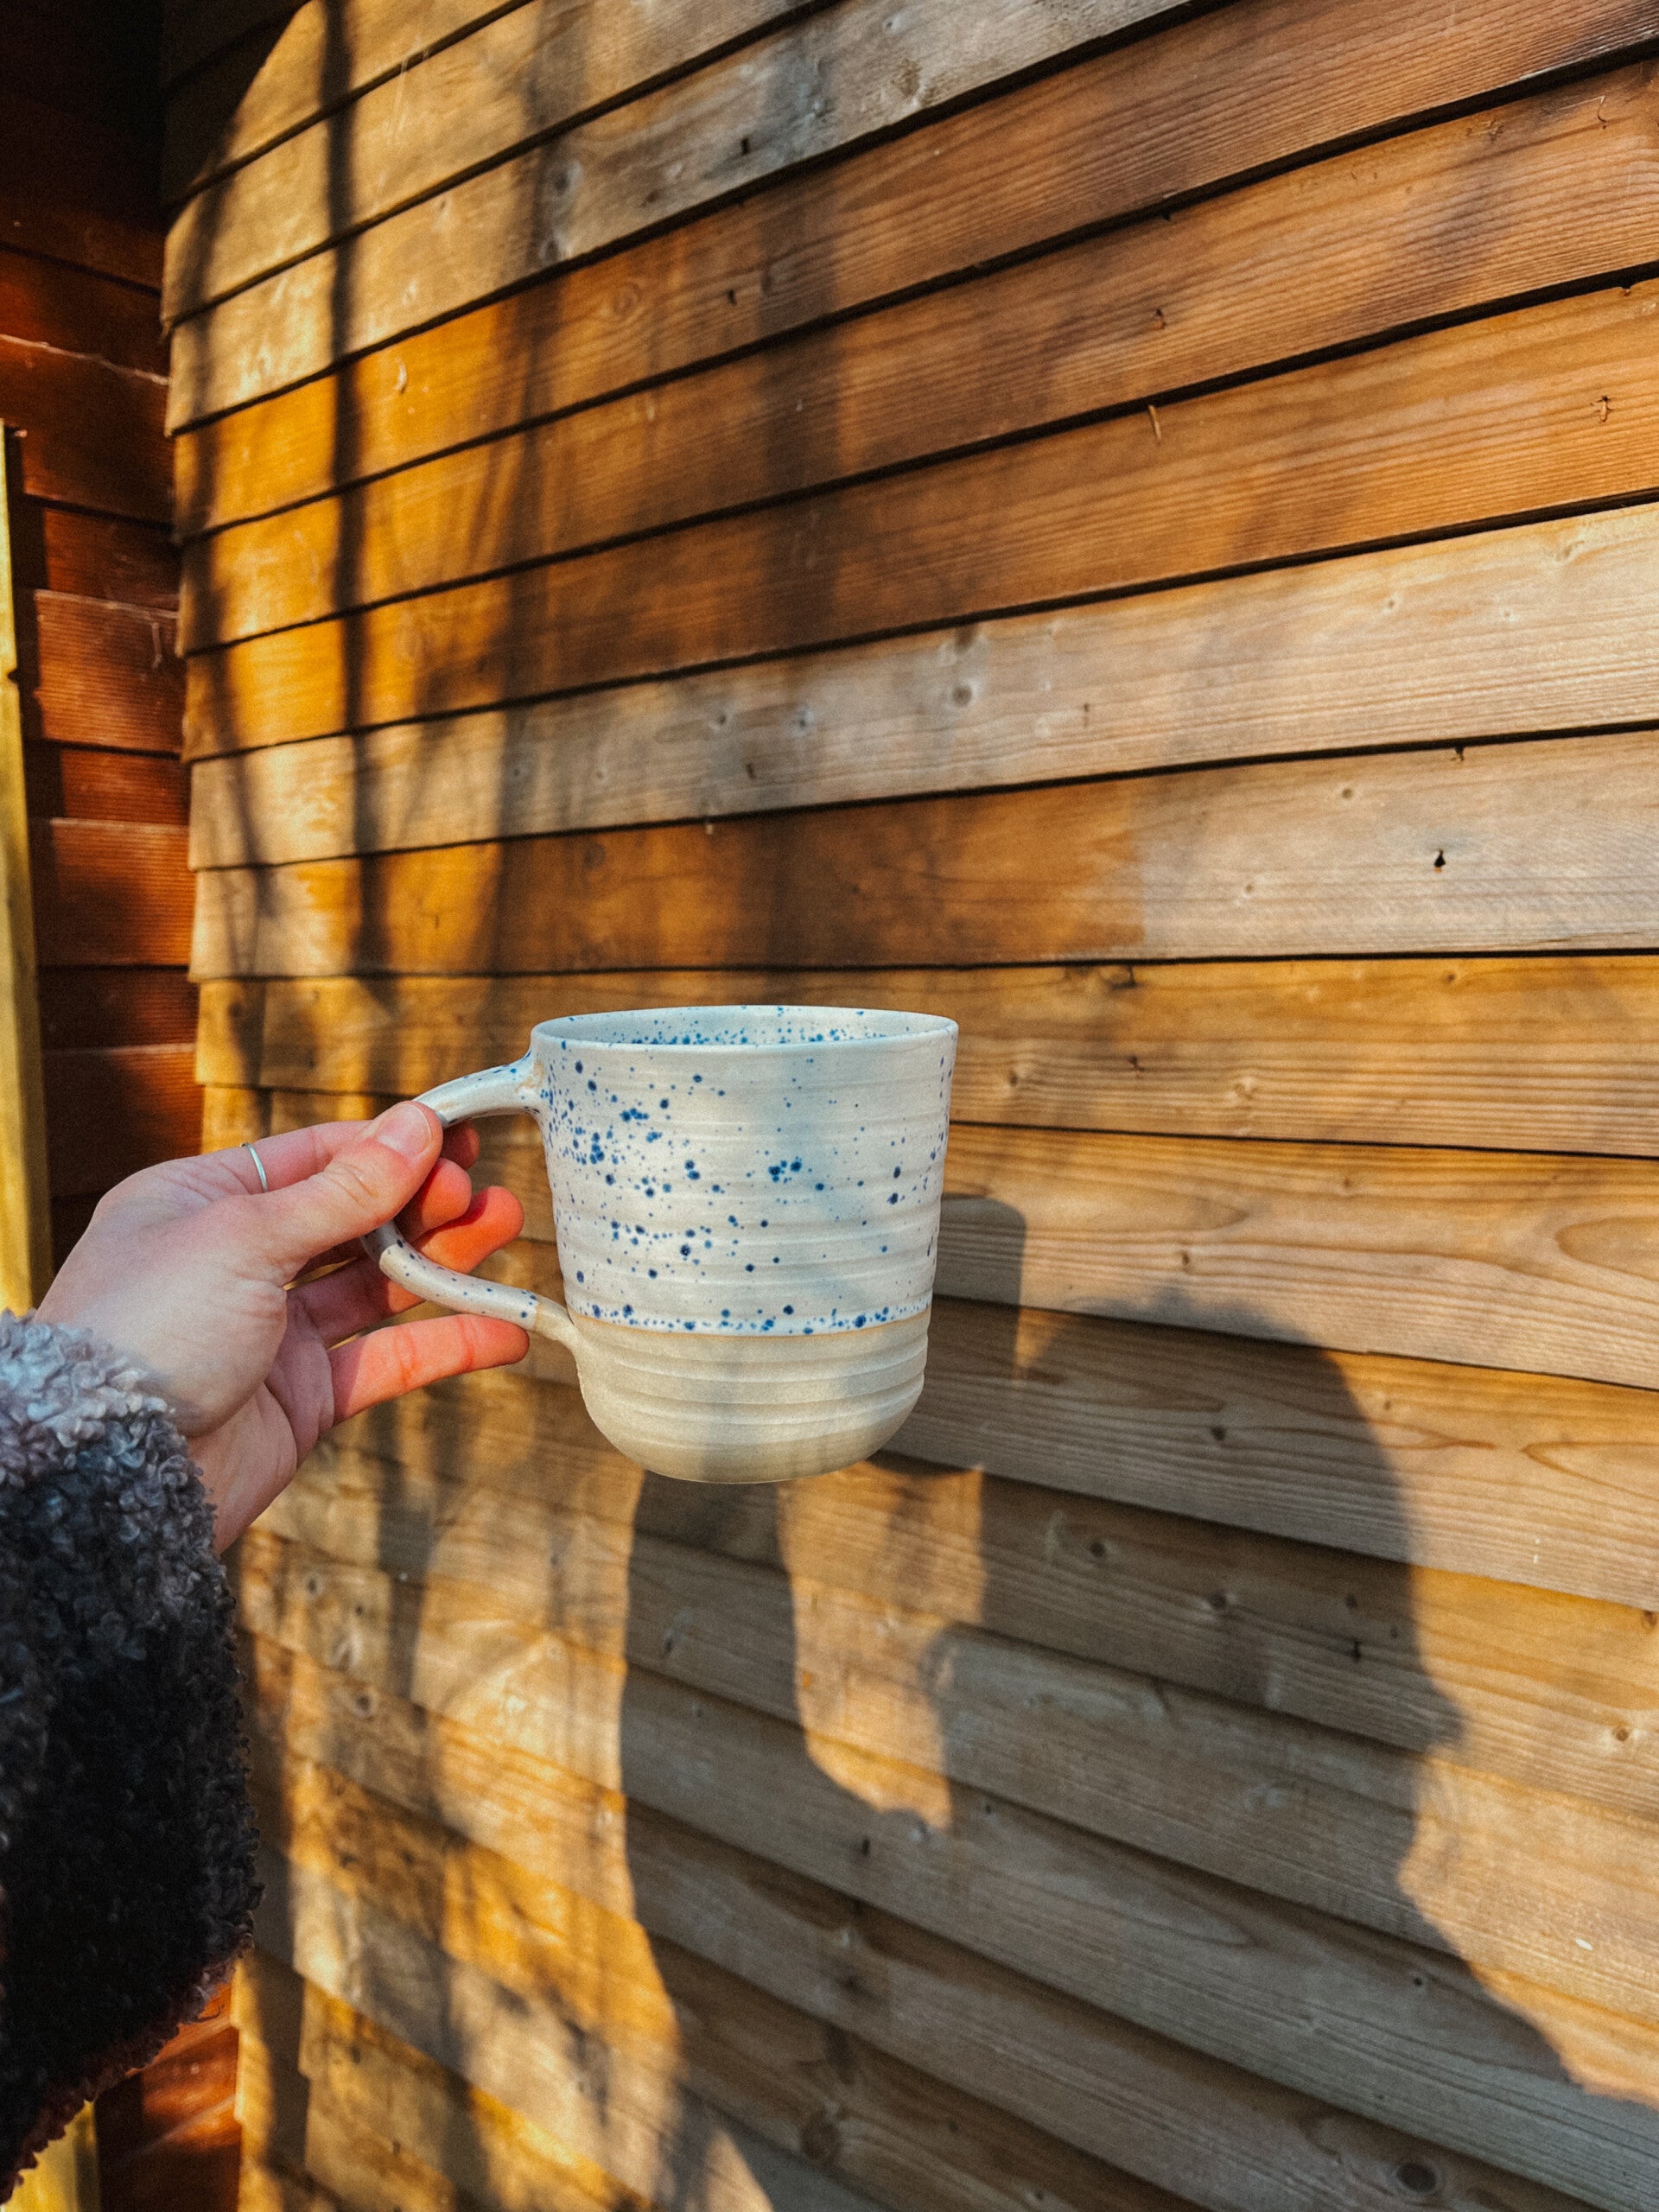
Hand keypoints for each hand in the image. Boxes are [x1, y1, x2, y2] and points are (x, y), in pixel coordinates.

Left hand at [37, 1103, 528, 1548]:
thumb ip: (344, 1191)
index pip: (313, 1157)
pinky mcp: (301, 1398)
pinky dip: (446, 1344)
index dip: (388, 1146)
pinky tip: (503, 1330)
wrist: (107, 1472)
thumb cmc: (146, 1331)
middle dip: (424, 1202)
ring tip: (507, 1232)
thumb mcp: (245, 1237)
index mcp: (200, 1202)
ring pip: (376, 1286)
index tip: (460, 1135)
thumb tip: (417, 1126)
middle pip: (352, 1218)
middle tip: (485, 1192)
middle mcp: (236, 1261)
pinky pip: (386, 1361)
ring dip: (445, 1261)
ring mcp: (270, 1331)